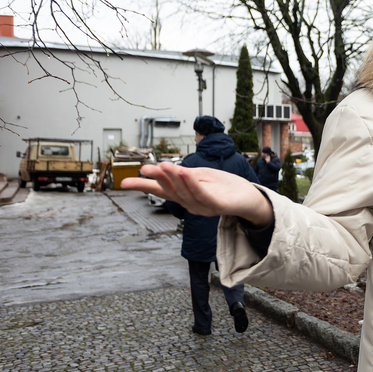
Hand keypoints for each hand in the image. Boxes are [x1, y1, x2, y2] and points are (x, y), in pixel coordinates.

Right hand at [121, 162, 273, 224]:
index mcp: (183, 195)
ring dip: (174, 178)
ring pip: (185, 192)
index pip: (160, 190)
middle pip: (170, 191)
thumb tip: (158, 167)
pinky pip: (202, 194)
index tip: (123, 182)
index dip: (142, 186)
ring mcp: (203, 206)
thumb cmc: (222, 186)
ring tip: (165, 165)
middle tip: (146, 168)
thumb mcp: (198, 176)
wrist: (249, 197)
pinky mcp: (217, 206)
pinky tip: (187, 173)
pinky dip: (193, 184)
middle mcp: (190, 203)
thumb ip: (180, 174)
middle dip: (158, 179)